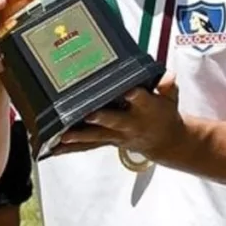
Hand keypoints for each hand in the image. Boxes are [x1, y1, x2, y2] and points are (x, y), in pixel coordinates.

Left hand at [53, 72, 184, 160]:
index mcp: (147, 109)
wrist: (166, 142)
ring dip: (79, 137)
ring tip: (62, 137)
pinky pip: (87, 146)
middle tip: (88, 114)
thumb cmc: (164, 113)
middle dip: (101, 118)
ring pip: (96, 136)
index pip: (142, 99)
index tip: (129, 91)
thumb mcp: (172, 97)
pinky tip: (53, 148)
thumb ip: (167, 85)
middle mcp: (130, 123)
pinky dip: (70, 148)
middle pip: (114, 120)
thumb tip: (167, 76)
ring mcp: (117, 135)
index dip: (135, 95)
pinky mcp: (107, 141)